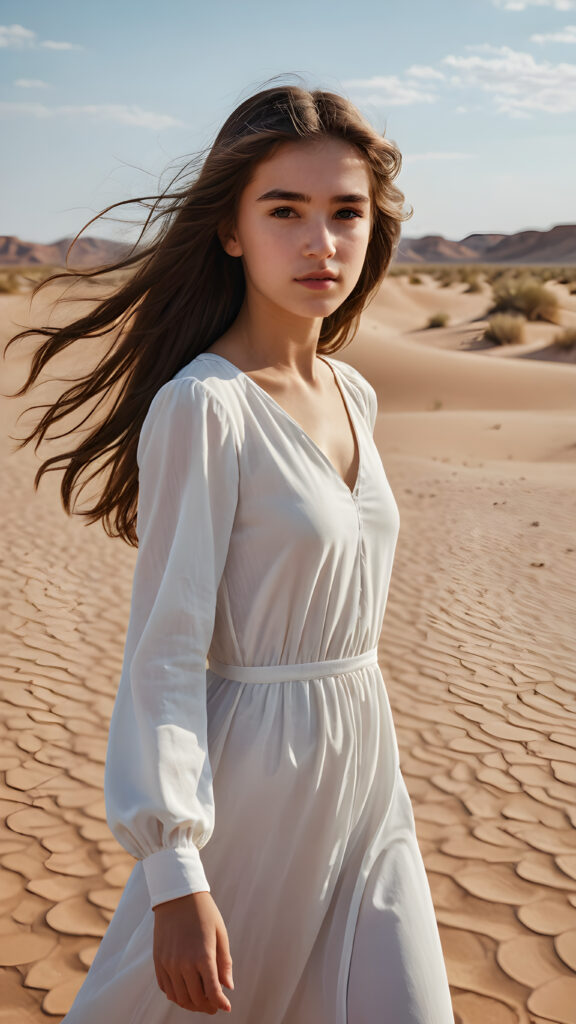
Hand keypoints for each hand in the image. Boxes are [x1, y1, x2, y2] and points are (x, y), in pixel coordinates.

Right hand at [153, 890, 233, 1013]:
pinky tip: (185, 991)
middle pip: (195, 999)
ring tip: (201, 1001)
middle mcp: (183, 963)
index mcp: (202, 956)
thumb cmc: (204, 912)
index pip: (212, 992)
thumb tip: (227, 987)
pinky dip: (176, 995)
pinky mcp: (158, 961)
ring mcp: (168, 964)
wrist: (177, 895)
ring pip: (179, 998)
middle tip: (215, 1005)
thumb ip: (224, 962)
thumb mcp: (220, 933)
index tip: (226, 1007)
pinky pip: (166, 988)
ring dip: (191, 1004)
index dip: (221, 1003)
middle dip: (207, 1006)